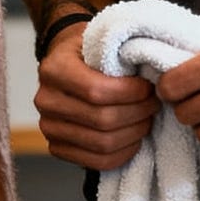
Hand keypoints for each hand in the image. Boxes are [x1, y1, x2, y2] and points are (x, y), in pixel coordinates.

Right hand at [33, 25, 159, 168]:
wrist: (66, 63)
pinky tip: (134, 139)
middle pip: (101, 120)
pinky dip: (122, 153)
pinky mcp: (56, 147)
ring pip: (102, 143)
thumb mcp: (101, 39)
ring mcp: (48, 127)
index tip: (149, 88)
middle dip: (137, 113)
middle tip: (154, 104)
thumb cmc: (89, 51)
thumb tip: (152, 71)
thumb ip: (119, 52)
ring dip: (133, 134)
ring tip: (146, 119)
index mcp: (53, 69)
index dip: (130, 93)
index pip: (96, 90)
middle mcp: (45, 100)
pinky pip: (96, 161)